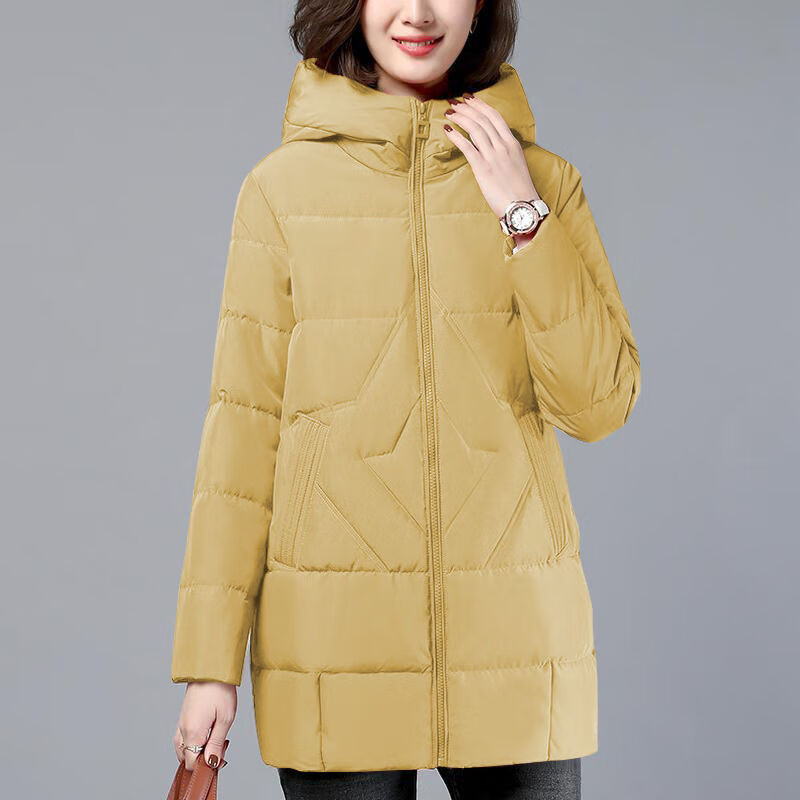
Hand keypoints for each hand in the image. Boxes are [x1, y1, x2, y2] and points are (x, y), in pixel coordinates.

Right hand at [173, 681, 236, 770]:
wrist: (210, 668)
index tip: (219, 758)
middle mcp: (182, 730)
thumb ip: (216, 743)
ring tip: (213, 740)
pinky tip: (204, 734)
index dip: (205, 767)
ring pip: (182, 748)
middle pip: (185, 757)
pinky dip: (192, 741)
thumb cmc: (220, 690)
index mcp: (192, 733)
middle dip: (200, 759)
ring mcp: (180, 722)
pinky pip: (182, 737)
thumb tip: (212, 763)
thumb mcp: (225, 719)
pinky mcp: (182, 716)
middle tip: (220, 747)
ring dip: (195, 750)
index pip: (191, 763)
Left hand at [442, 93, 540, 220]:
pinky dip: (456, 135)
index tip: (469, 98)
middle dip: (467, 107)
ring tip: (449, 112)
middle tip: (455, 101)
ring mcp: (493, 156)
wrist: (522, 206)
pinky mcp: (483, 168)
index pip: (495, 116)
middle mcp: (503, 146)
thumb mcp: (517, 164)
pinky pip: (467, 146)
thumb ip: (506, 153)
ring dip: (460, 117)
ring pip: (475, 128)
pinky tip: (448, 129)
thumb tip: (495, 147)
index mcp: (512, 143)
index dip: (480, 105)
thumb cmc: (519, 190)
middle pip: (483, 119)